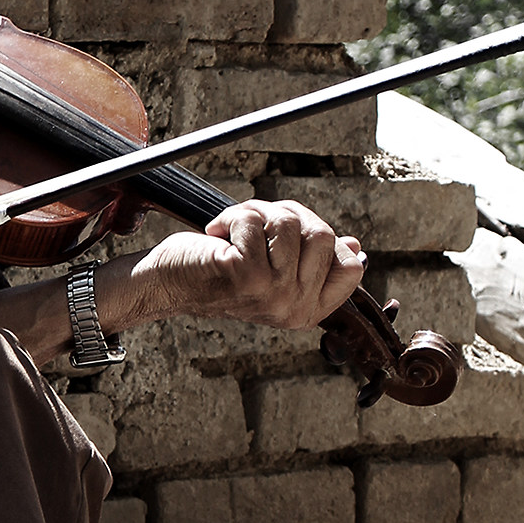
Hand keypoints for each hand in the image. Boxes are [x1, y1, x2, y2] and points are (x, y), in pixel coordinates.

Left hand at [121, 200, 365, 330]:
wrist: (168, 285)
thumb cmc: (219, 272)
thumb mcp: (275, 269)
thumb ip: (312, 261)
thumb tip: (355, 247)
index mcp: (308, 310)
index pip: (351, 267)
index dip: (325, 238)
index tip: (289, 237)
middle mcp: (294, 308)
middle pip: (324, 235)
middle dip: (287, 215)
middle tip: (255, 227)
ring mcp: (272, 293)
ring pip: (291, 223)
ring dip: (257, 212)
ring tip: (234, 230)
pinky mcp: (245, 275)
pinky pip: (255, 220)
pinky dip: (232, 215)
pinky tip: (216, 234)